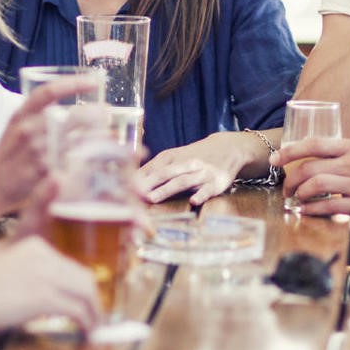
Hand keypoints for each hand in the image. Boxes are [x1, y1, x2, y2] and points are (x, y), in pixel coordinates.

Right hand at [0, 79, 95, 213]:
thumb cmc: (9, 154)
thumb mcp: (16, 126)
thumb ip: (38, 114)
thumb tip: (70, 102)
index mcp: (20, 114)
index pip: (48, 92)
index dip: (73, 83)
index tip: (94, 81)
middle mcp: (28, 130)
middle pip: (71, 116)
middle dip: (95, 114)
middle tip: (108, 113)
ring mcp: (36, 151)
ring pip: (78, 139)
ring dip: (98, 136)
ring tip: (109, 134)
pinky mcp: (44, 171)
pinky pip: (73, 161)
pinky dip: (88, 156)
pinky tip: (99, 155)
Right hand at [0, 235, 100, 333]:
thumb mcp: (7, 272)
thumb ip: (32, 279)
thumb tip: (53, 303)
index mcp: (35, 247)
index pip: (72, 267)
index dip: (83, 289)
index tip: (88, 305)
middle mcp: (44, 255)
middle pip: (84, 278)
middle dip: (94, 301)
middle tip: (98, 319)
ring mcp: (45, 274)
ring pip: (86, 293)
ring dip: (94, 314)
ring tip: (94, 329)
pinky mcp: (43, 296)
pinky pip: (77, 310)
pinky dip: (86, 323)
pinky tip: (86, 333)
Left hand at [134, 130, 264, 204]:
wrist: (228, 148)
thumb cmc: (194, 156)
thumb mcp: (174, 157)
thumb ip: (154, 169)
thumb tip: (128, 181)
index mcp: (172, 157)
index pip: (151, 167)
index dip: (137, 179)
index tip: (122, 190)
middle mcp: (185, 163)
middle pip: (164, 173)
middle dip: (148, 184)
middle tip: (132, 196)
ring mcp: (201, 173)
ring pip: (183, 181)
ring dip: (167, 189)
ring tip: (153, 198)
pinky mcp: (216, 183)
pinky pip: (208, 189)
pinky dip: (201, 195)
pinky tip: (193, 201)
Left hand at [272, 137, 349, 217]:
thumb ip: (343, 153)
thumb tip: (315, 157)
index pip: (313, 144)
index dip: (289, 151)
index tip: (275, 158)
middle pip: (309, 168)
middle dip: (290, 180)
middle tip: (286, 188)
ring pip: (316, 186)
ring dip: (299, 194)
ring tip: (296, 199)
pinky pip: (329, 206)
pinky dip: (312, 209)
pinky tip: (306, 210)